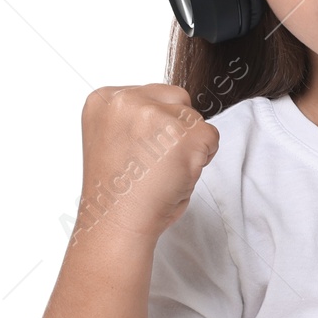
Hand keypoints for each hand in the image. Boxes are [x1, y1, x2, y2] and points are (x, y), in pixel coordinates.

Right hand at [73, 84, 217, 246]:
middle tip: (158, 162)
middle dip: (178, 129)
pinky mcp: (184, 134)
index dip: (159, 125)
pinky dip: (203, 159)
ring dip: (190, 146)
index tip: (144, 150)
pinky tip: (177, 176)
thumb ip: (139, 117)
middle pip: (178, 99)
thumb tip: (176, 108)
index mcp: (105, 99)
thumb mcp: (117, 137)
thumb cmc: (119, 190)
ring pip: (196, 120)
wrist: (117, 222)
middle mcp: (126, 100)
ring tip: (164, 172)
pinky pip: (212, 137)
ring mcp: (156, 114)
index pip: (155, 94)